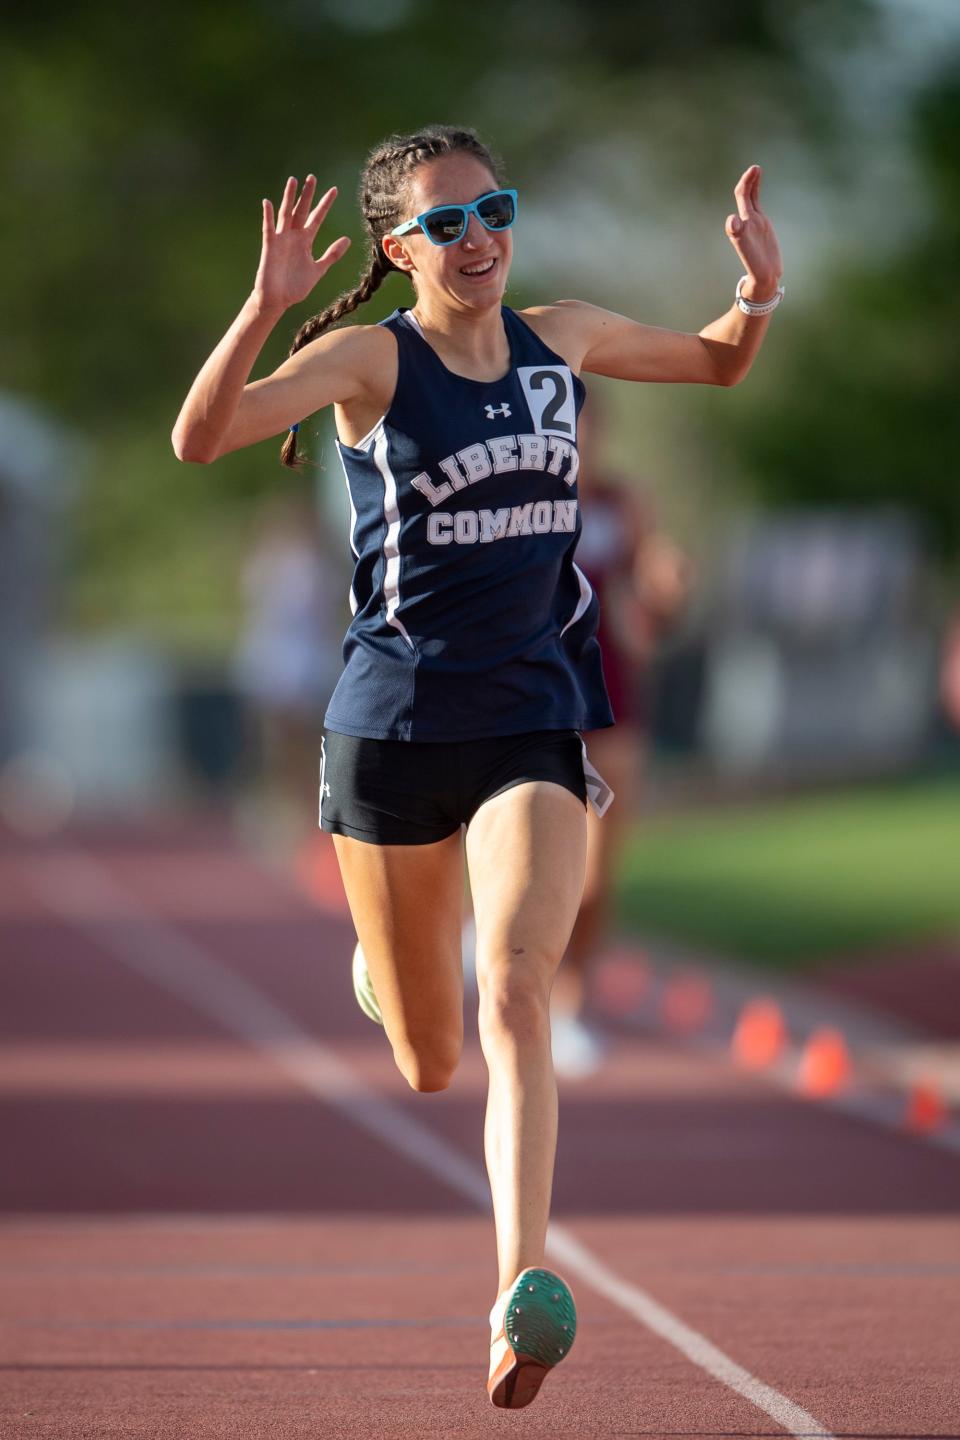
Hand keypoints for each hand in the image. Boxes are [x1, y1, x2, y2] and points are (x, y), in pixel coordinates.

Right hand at [252, 175, 351, 313]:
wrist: (278, 301)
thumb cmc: (295, 287)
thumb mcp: (318, 270)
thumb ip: (331, 255)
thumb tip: (347, 239)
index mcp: (305, 241)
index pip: (317, 218)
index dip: (325, 204)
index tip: (334, 190)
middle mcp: (293, 236)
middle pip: (301, 210)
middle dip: (307, 195)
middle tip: (312, 177)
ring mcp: (281, 240)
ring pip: (286, 214)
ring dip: (289, 198)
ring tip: (293, 181)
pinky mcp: (270, 247)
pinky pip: (268, 228)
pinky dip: (268, 216)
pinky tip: (267, 202)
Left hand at [724, 165, 782, 294]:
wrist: (763, 276)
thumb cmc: (753, 265)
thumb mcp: (746, 249)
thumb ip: (738, 235)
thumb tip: (732, 220)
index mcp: (741, 223)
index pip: (742, 196)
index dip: (746, 183)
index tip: (754, 171)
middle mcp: (746, 220)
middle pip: (745, 194)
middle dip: (749, 180)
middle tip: (756, 167)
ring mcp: (753, 222)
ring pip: (751, 198)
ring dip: (753, 183)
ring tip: (757, 170)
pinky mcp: (761, 226)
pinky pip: (758, 205)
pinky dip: (757, 193)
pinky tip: (758, 186)